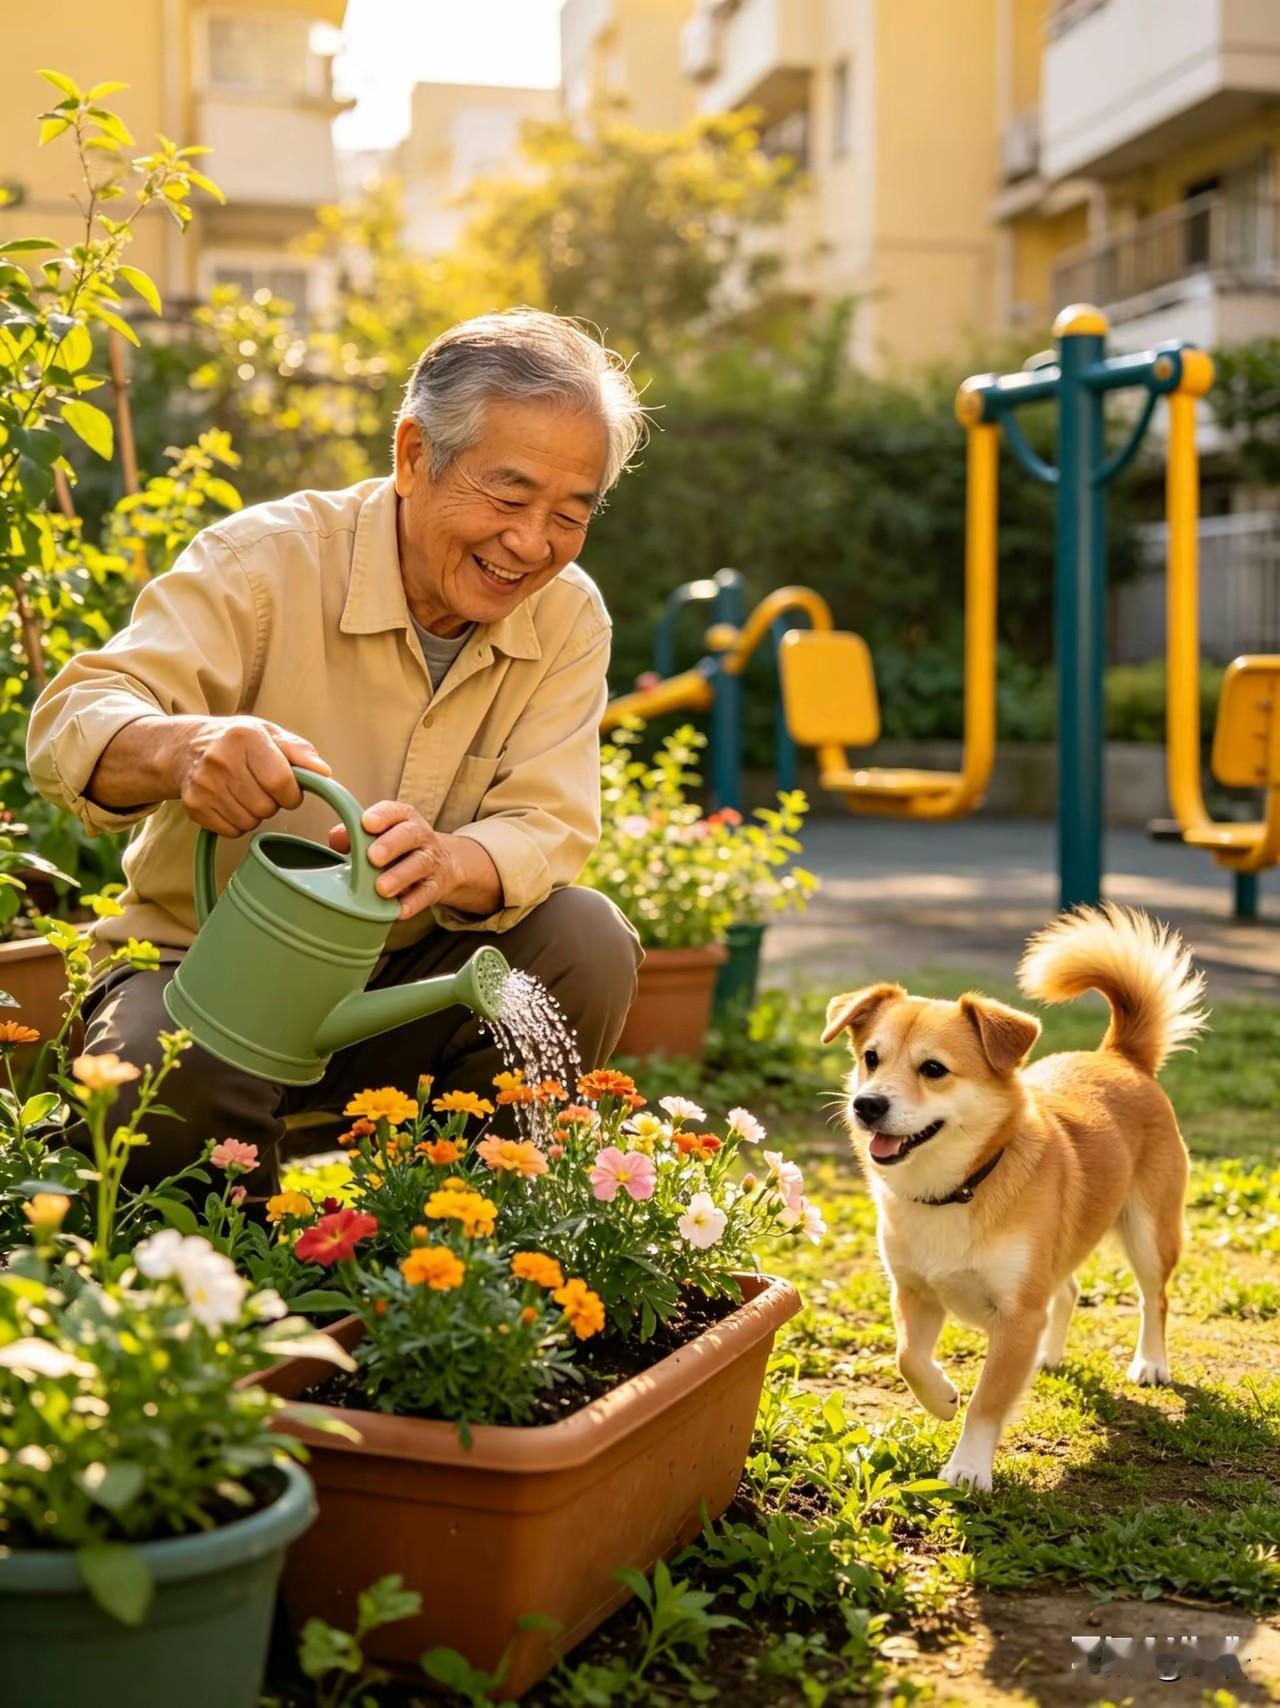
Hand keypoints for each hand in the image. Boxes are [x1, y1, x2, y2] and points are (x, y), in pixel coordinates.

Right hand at [171, 716, 330, 837]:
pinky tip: (230, 802)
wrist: (187, 747)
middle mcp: (220, 759)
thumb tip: (323, 773)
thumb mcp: (270, 734)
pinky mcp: (194, 806)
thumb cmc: (237, 741)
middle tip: (261, 787)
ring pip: (249, 822)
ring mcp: (204, 784)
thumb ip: (300, 751)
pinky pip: (232, 831)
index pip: (281, 782)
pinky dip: (237, 823)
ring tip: (245, 792)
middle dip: (272, 802)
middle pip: (266, 807)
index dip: (291, 793)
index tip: (288, 789)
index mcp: (245, 737)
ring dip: (255, 813)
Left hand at [328, 800, 456, 920]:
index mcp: (403, 818)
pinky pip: (427, 893)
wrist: (443, 863)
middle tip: (373, 858)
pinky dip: (413, 902)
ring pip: (420, 864)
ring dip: (400, 876)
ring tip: (381, 888)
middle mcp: (420, 836)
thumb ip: (356, 835)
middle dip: (391, 845)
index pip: (395, 811)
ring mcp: (430, 861)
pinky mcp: (435, 886)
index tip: (367, 824)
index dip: (382, 815)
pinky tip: (399, 910)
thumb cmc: (400, 848)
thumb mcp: (381, 835)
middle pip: (410, 835)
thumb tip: (336, 838)